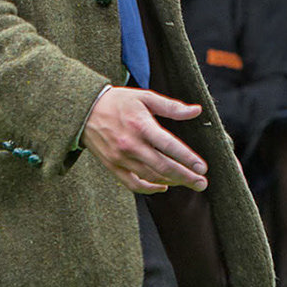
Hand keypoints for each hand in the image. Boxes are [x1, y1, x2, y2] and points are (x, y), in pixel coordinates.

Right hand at [81, 85, 208, 193]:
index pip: (168, 145)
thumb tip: (196, 111)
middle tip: (202, 184)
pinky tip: (163, 186)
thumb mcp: (145, 97)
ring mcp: (120, 158)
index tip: (202, 168)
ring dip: (172, 182)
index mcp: (140, 125)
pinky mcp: (113, 166)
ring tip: (188, 183)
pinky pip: (133, 184)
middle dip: (185, 177)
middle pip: (163, 166)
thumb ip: (171, 106)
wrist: (84, 111)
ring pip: (151, 176)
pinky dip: (150, 188)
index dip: (187, 158)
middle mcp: (131, 144)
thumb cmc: (118, 102)